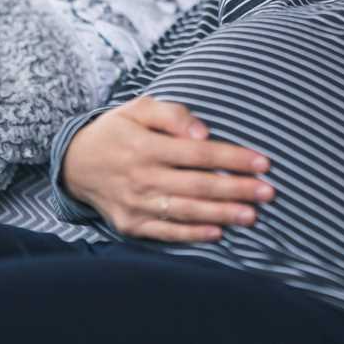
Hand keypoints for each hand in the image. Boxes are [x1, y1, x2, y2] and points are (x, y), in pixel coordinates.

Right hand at [60, 94, 274, 242]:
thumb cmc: (116, 131)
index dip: (233, 158)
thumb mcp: (138, 108)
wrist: (74, 163)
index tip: (263, 162)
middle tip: (269, 192)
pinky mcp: (130, 224)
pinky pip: (166, 232)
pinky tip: (218, 233)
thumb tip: (203, 132)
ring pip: (186, 211)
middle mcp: (141, 176)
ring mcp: (136, 204)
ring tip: (252, 215)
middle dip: (237, 188)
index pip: (199, 153)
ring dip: (221, 214)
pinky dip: (192, 235)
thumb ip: (172, 115)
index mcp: (146, 146)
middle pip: (198, 184)